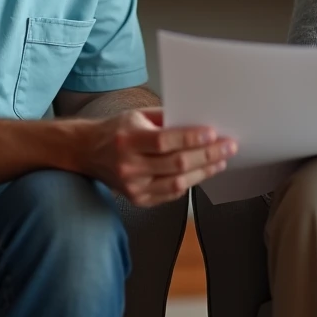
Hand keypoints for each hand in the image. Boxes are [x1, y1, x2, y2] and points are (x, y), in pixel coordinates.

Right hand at [77, 107, 236, 206]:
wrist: (87, 152)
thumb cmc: (116, 130)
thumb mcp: (137, 116)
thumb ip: (166, 118)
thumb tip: (198, 121)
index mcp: (128, 140)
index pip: (165, 141)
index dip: (192, 138)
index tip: (214, 133)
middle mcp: (130, 166)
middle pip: (176, 164)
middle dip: (207, 155)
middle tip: (228, 146)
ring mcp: (134, 187)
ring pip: (177, 183)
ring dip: (204, 172)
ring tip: (221, 161)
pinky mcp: (138, 200)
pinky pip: (170, 194)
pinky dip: (189, 183)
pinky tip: (202, 173)